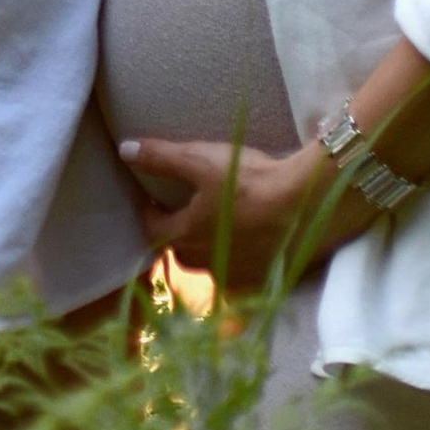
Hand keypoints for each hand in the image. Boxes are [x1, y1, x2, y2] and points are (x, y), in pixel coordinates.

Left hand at [118, 133, 352, 291]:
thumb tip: (124, 149)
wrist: (305, 206)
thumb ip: (162, 157)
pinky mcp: (261, 280)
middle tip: (182, 211)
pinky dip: (237, 259)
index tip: (152, 199)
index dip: (149, 213)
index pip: (153, 229)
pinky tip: (248, 242)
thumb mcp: (201, 161)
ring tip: (216, 225)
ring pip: (210, 264)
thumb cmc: (249, 181)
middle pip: (180, 251)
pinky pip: (239, 273)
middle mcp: (206, 262)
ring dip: (206, 248)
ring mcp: (234, 275)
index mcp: (186, 235)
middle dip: (176, 233)